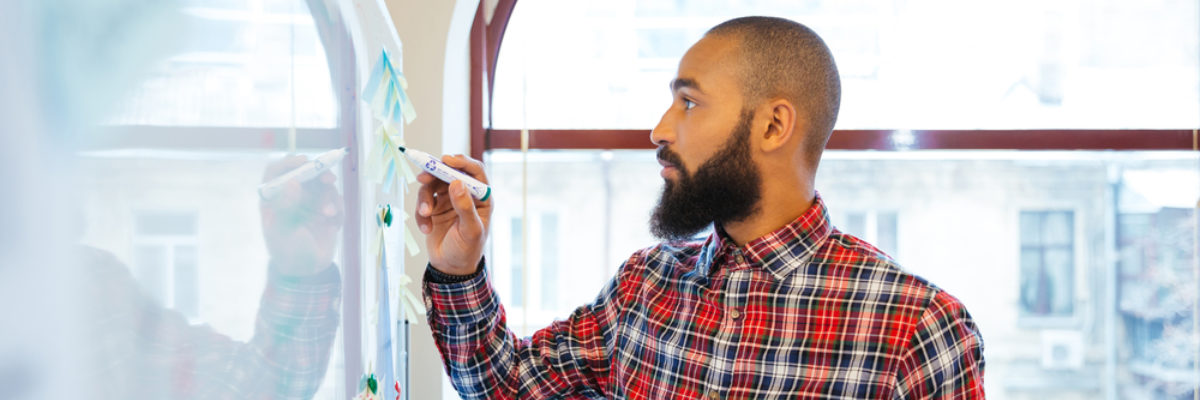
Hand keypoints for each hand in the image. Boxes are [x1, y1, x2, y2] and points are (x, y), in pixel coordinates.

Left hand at [260, 155, 343, 275]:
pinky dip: (338, 208)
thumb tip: (292, 182)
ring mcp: (309, 202)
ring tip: (329, 214)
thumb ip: (286, 207)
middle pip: (305, 173)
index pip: (276, 172)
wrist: (308, 271)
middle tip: (329, 179)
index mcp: (273, 199)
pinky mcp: (325, 209)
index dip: (289, 163)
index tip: (303, 162)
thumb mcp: (284, 231)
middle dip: (318, 173)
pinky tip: (334, 223)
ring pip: (323, 185)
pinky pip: (335, 199)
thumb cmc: (288, 251)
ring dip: (329, 197)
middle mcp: (291, 196)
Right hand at [414, 154, 491, 275]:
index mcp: (481, 197)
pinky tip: (425, 228)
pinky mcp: (434, 208)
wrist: (450, 268)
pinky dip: (421, 213)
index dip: (461, 162)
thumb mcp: (470, 230)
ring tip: (425, 214)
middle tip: (423, 177)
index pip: (475, 171)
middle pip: (449, 173)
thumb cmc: (467, 250)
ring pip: (432, 186)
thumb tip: (456, 182)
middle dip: (435, 173)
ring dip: (424, 199)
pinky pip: (423, 201)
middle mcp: (465, 195)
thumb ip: (465, 207)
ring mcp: (448, 200)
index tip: (446, 160)